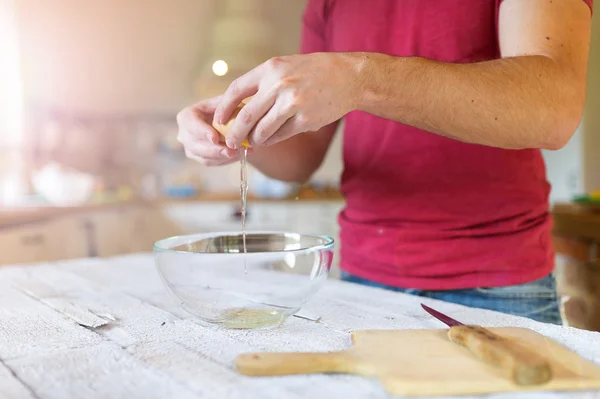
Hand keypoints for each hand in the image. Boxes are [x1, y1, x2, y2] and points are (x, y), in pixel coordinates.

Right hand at [176, 96, 248, 165]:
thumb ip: (226, 106)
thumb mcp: (224, 101)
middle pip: (195, 145)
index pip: (190, 124)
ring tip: (239, 153)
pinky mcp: (199, 158)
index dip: (202, 132)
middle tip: (231, 151)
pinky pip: (211, 163)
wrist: (224, 120)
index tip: (215, 138)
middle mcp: (184, 134)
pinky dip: (226, 160)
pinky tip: (239, 156)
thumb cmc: (223, 108)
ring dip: (222, 157)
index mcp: (186, 116)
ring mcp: (190, 148)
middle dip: (215, 150)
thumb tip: (235, 116)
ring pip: (203, 157)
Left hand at [214, 53, 359, 148]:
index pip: (237, 89)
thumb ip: (265, 83)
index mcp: (271, 69)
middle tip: (230, 141)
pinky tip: (271, 139)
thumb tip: (241, 106)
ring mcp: (293, 104)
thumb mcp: (286, 66)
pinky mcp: (305, 120)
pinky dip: (273, 140)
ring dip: (255, 139)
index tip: (219, 119)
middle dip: (235, 132)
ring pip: (263, 130)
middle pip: (246, 115)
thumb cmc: (315, 72)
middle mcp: (279, 85)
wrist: (348, 77)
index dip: (224, 107)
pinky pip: (281, 135)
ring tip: (253, 141)